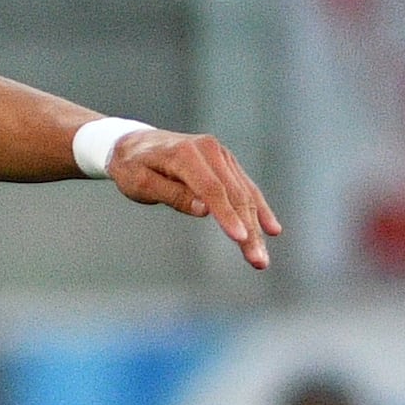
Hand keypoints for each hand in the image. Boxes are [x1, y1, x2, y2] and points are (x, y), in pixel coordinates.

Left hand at [106, 127, 275, 271]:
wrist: (133, 143)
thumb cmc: (132, 167)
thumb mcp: (141, 184)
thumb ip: (172, 195)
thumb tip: (204, 210)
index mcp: (186, 154)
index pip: (212, 189)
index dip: (227, 215)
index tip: (240, 239)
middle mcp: (209, 150)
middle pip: (235, 194)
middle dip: (249, 230)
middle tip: (258, 262)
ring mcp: (221, 155)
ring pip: (245, 194)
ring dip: (257, 227)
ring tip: (261, 258)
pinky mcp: (226, 163)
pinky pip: (246, 187)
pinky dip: (259, 208)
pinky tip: (272, 229)